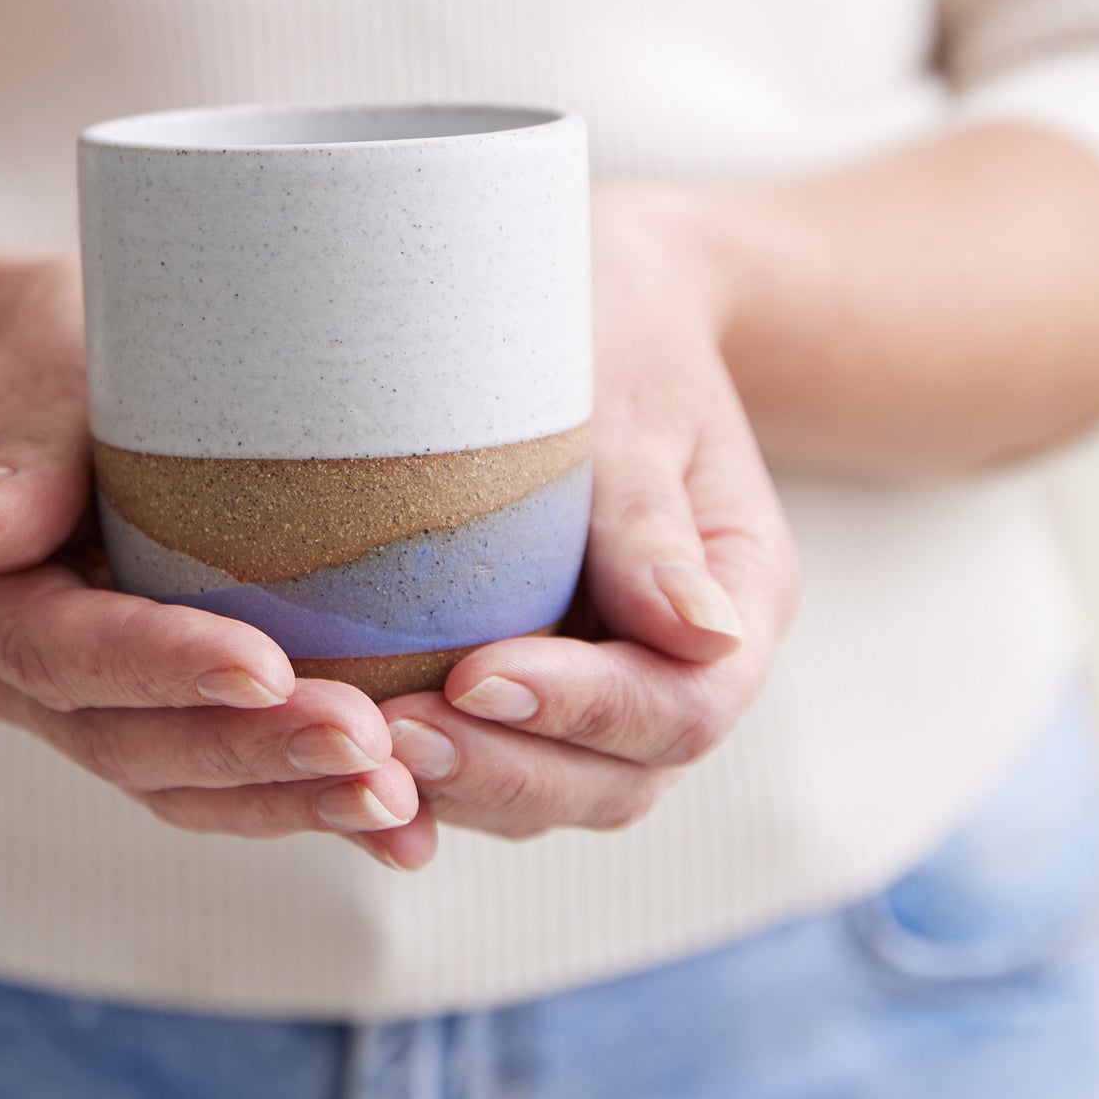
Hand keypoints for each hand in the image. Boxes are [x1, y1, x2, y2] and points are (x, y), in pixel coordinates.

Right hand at [0, 254, 425, 861]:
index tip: (266, 666)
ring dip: (288, 800)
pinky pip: (216, 781)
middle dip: (250, 751)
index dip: (160, 666)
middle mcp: (13, 673)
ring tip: (398, 804)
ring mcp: (80, 707)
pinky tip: (397, 829)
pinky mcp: (146, 716)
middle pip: (127, 741)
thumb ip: (16, 459)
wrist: (44, 390)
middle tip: (368, 746)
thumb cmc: (51, 360)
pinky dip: (302, 806)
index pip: (61, 651)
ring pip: (176, 783)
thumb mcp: (26, 380)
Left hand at [362, 190, 798, 868]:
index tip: (473, 676)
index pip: (680, 706)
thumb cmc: (617, 335)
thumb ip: (651, 522)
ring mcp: (612, 682)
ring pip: (555, 789)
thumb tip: (705, 636)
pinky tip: (357, 751)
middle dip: (506, 771)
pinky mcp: (543, 678)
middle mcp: (683, 665)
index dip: (583, 710)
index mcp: (740, 601)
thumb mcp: (638, 408)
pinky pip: (503, 754)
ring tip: (362, 752)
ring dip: (464, 786)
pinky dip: (440, 770)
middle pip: (619, 779)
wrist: (594, 308)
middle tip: (392, 738)